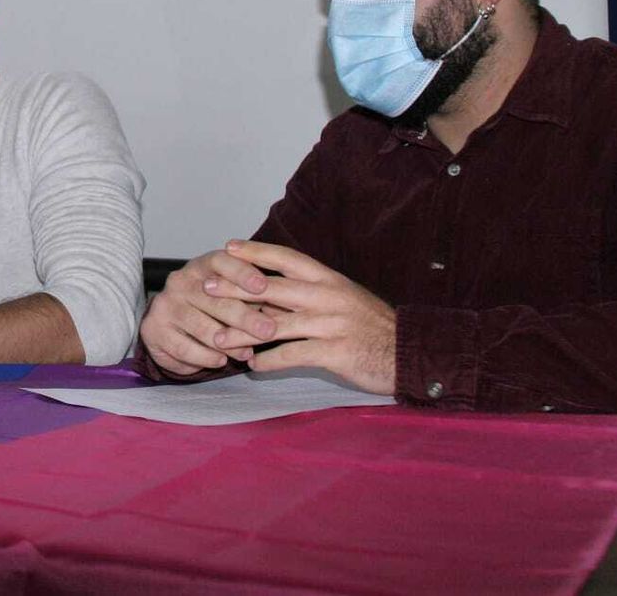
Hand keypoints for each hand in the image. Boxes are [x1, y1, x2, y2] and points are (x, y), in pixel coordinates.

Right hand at [140, 245, 280, 374]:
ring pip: (201, 326)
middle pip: (214, 298)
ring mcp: (165, 305)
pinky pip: (184, 347)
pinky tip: (220, 361)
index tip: (263, 286)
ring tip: (246, 353)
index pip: (221, 261)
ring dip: (227, 342)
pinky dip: (205, 356)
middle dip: (245, 317)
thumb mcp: (233, 294)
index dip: (242, 272)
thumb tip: (287, 306)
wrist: (169, 323)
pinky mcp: (153, 329)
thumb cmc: (212, 306)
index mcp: (202, 265)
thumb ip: (256, 297)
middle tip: (268, 331)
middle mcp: (180, 281)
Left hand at [201, 240, 395, 394]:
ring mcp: (330, 324)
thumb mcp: (342, 298)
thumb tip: (270, 289)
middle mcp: (327, 296)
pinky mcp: (334, 352)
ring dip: (243, 333)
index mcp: (328, 279)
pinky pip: (292, 355)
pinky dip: (270, 362)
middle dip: (235, 288)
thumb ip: (310, 292)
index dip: (255, 252)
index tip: (227, 248)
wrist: (410, 352)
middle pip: (271, 288)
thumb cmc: (371, 325)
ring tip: (219, 339)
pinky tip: (254, 368)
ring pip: (275, 325)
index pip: (285, 258)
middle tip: (206, 287)